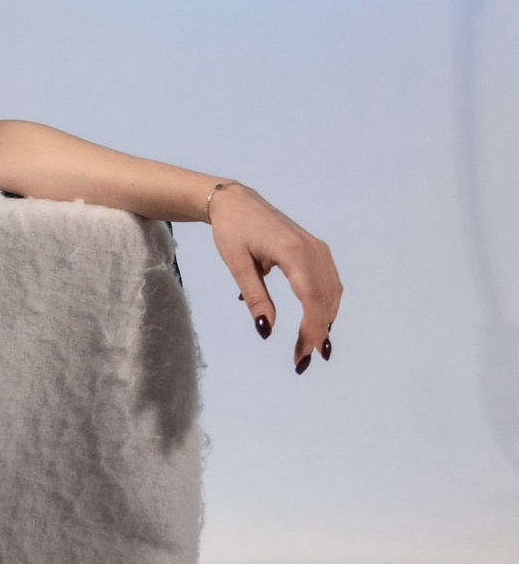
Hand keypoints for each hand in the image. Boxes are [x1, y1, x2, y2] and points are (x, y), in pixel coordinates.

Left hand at [207, 183, 341, 372]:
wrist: (238, 203)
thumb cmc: (232, 231)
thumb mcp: (237, 265)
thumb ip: (255, 296)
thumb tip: (266, 329)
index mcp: (293, 252)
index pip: (310, 298)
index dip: (311, 328)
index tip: (304, 354)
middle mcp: (313, 250)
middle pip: (324, 300)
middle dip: (316, 332)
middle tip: (302, 360)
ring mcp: (318, 249)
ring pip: (331, 293)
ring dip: (324, 321)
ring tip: (308, 347)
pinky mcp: (317, 250)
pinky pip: (328, 283)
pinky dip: (325, 305)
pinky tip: (316, 323)